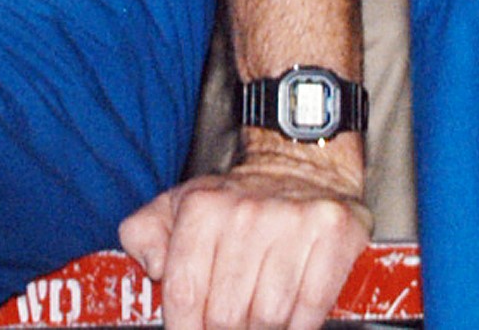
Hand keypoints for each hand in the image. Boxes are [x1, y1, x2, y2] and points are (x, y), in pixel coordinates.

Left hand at [120, 154, 369, 329]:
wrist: (298, 164)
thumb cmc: (234, 200)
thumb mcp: (176, 205)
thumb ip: (144, 235)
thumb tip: (153, 267)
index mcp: (203, 208)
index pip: (185, 295)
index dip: (185, 329)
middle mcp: (247, 212)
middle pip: (226, 315)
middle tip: (226, 324)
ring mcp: (294, 222)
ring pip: (269, 317)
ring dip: (262, 328)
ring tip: (256, 316)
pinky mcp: (334, 233)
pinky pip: (312, 308)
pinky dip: (300, 325)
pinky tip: (289, 315)